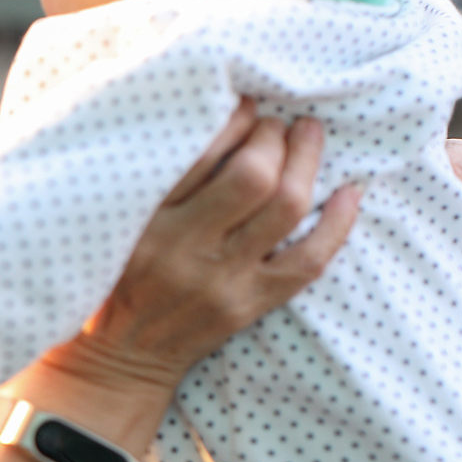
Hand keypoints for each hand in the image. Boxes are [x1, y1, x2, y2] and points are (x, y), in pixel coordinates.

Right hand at [38, 99, 358, 406]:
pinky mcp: (250, 305)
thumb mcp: (114, 222)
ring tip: (307, 135)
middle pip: (253, 177)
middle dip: (273, 136)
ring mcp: (224, 281)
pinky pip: (309, 261)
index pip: (199, 154)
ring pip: (286, 209)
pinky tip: (349, 192)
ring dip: (306, 161)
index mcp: (147, 221)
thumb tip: (208, 112)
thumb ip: (150, 175)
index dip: (233, 118)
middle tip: (276, 121)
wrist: (120, 359)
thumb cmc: (112, 278)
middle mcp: (186, 250)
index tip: (243, 103)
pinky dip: (337, 223)